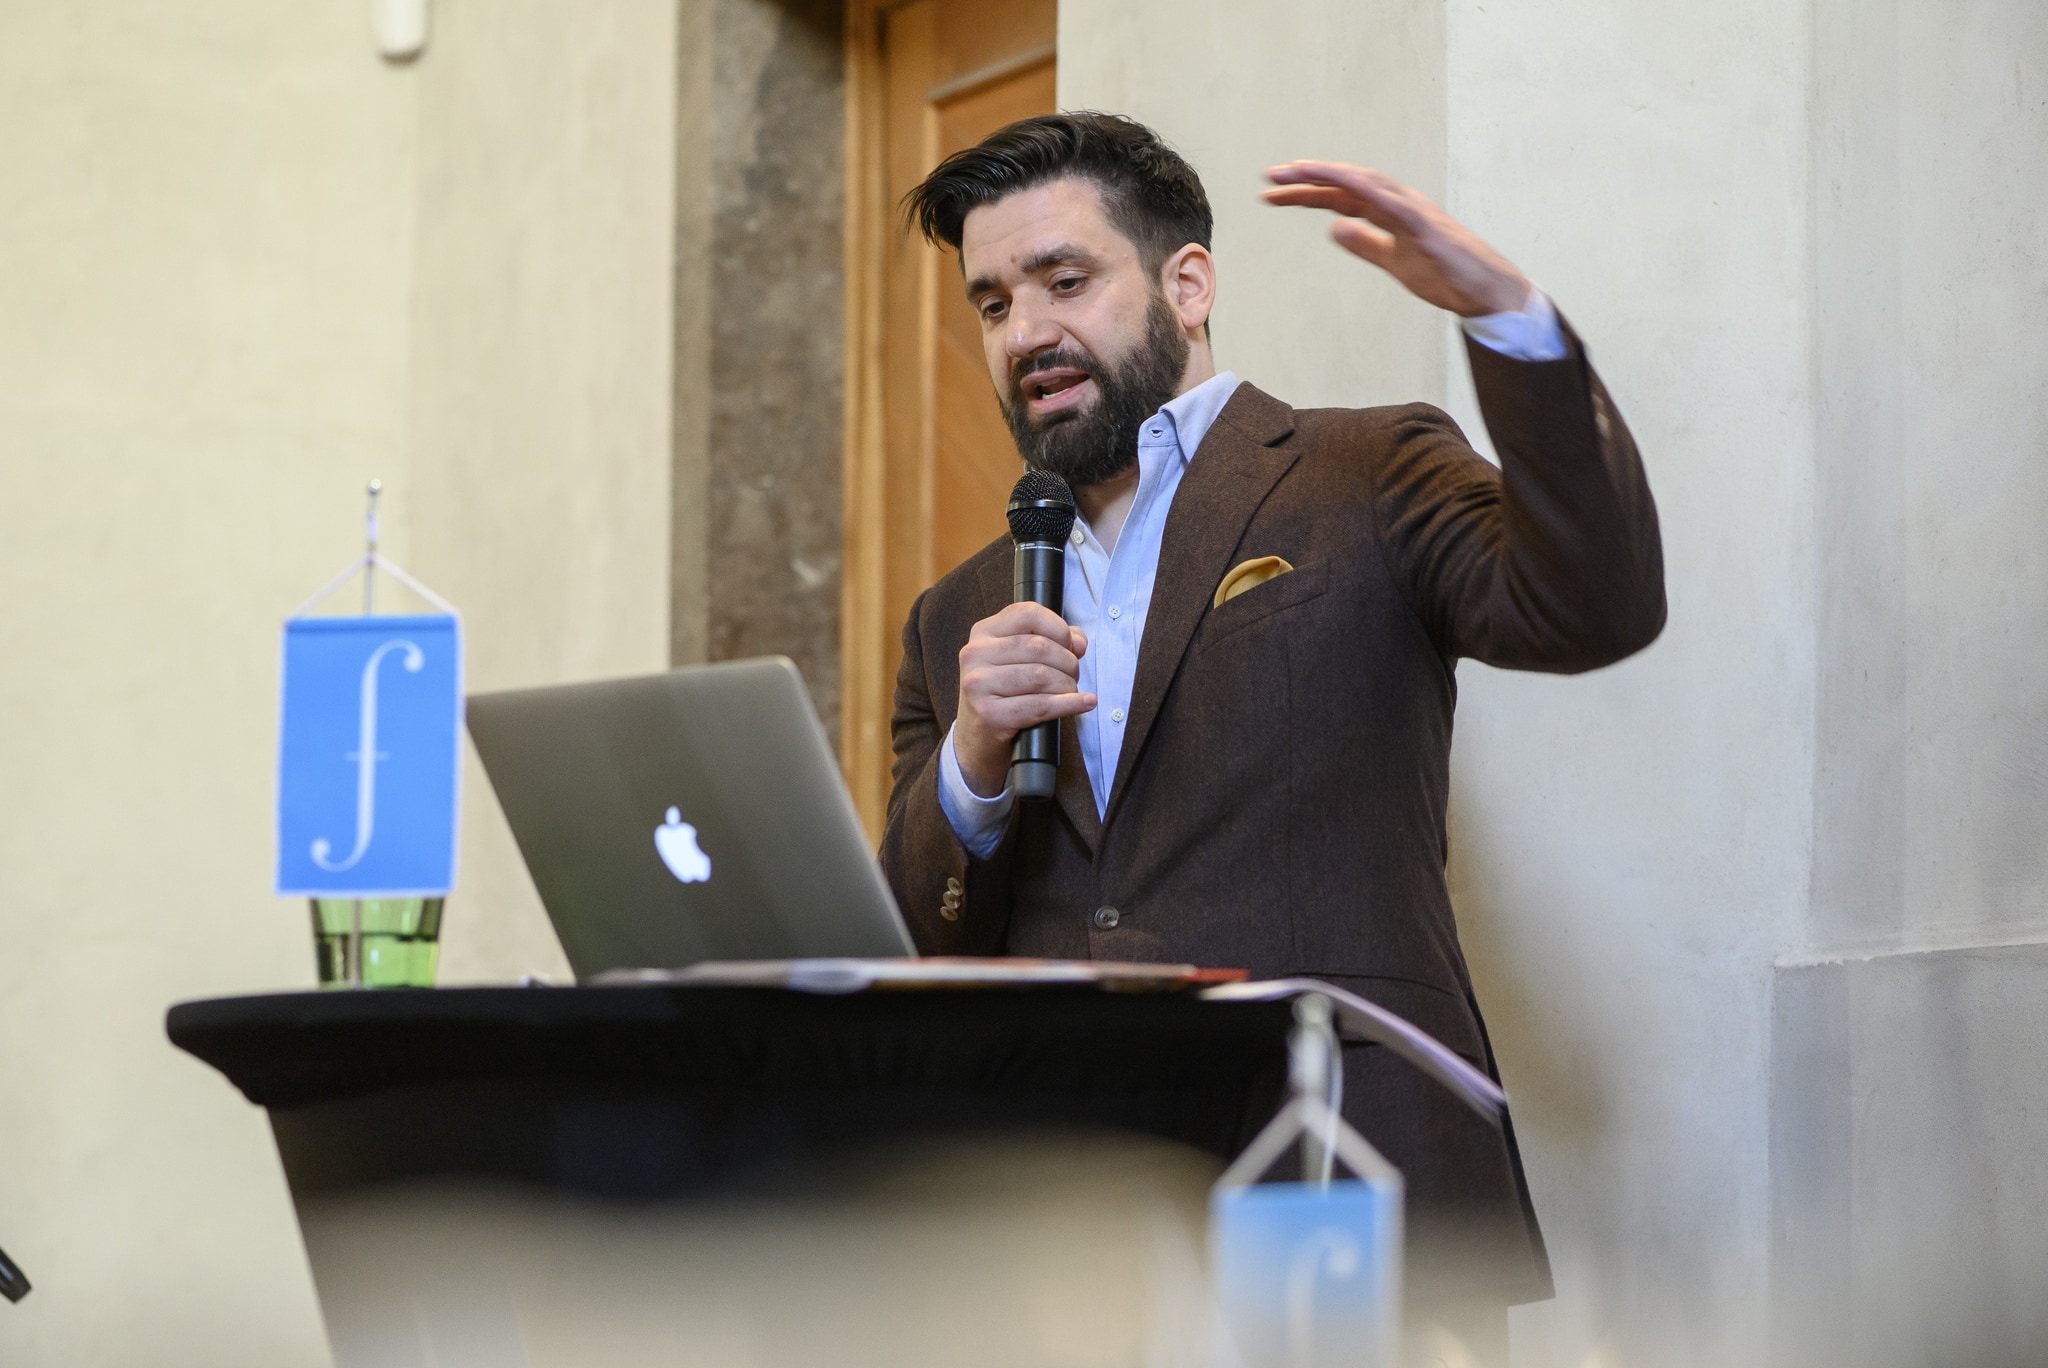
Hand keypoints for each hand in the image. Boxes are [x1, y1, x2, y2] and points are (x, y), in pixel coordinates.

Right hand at [955, 602, 1093, 797]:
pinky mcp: (989, 714)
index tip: (1072, 645)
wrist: (977, 737)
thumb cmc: (1005, 692)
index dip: (1059, 628)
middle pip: (1039, 647)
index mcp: (982, 632)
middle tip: (1073, 675)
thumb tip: (1078, 642)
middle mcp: (975, 654)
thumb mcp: (1019, 658)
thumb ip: (1052, 640)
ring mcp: (978, 684)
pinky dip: (1070, 704)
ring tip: (1071, 691)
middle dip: (1068, 662)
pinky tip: (1085, 703)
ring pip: (1042, 676)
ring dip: (1068, 685)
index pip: (1028, 613)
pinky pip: (1040, 705)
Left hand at [1262, 161, 1531, 316]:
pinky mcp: (1425, 223)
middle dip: (1307, 178)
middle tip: (1269, 178)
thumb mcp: (1395, 261)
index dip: (1306, 192)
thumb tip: (1334, 229)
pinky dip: (1363, 187)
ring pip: (1364, 181)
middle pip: (1346, 183)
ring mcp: (1413, 208)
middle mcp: (1399, 201)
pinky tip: (1339, 183)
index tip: (1273, 194)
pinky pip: (1390, 200)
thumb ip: (1367, 244)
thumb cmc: (1447, 274)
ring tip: (1293, 173)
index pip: (1341, 196)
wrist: (1486, 290)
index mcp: (1390, 210)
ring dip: (1328, 175)